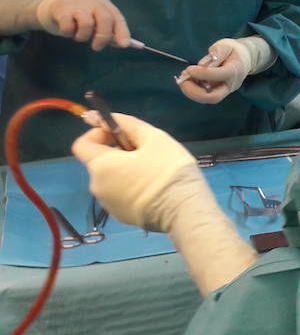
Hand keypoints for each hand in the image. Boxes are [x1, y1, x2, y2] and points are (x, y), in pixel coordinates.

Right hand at [34, 0, 130, 50]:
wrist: (51, 6)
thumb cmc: (78, 17)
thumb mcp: (94, 20)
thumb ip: (106, 29)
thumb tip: (119, 43)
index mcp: (104, 3)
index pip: (117, 18)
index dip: (122, 32)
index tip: (124, 45)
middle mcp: (93, 1)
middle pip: (105, 18)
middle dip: (103, 36)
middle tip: (97, 47)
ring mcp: (77, 3)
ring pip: (87, 24)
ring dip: (83, 36)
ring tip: (78, 36)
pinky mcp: (61, 9)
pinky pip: (68, 27)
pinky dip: (68, 33)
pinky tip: (67, 30)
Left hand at [71, 113, 201, 231]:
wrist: (183, 210)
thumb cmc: (168, 169)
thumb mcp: (154, 138)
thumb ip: (128, 125)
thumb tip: (107, 118)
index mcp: (101, 165)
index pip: (82, 145)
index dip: (98, 133)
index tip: (121, 134)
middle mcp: (97, 186)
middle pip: (101, 163)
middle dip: (119, 153)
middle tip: (148, 153)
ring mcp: (108, 205)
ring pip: (112, 179)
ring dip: (126, 171)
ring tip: (155, 172)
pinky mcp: (122, 216)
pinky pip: (121, 195)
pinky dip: (132, 188)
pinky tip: (155, 190)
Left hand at [177, 38, 250, 103]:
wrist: (245, 58)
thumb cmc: (234, 50)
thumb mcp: (225, 46)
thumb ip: (215, 55)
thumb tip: (200, 66)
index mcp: (235, 70)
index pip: (219, 75)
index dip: (202, 73)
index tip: (188, 69)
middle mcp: (231, 84)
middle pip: (214, 97)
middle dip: (194, 92)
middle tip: (182, 81)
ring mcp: (226, 90)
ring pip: (207, 98)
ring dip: (192, 91)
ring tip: (183, 78)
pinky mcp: (219, 92)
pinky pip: (205, 95)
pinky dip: (194, 90)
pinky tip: (188, 80)